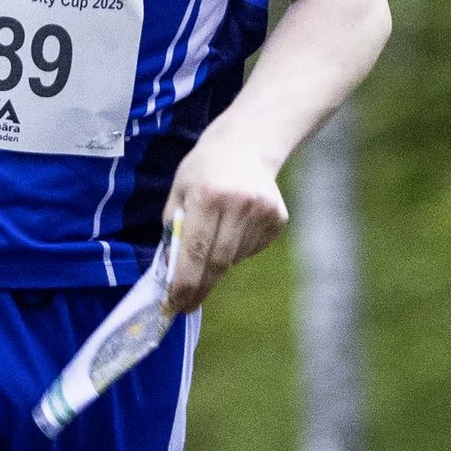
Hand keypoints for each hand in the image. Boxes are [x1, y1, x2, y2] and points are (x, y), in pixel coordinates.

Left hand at [162, 119, 287, 313]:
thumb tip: (172, 272)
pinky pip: (251, 249)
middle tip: (187, 304)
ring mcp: (262, 211)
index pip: (196, 250)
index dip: (185, 282)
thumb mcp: (179, 191)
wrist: (247, 145)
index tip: (175, 304)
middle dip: (200, 287)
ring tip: (214, 234)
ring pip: (235, 258)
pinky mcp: (278, 218)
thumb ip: (174, 229)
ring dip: (218, 261)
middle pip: (218, 262)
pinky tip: (235, 225)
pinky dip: (237, 249)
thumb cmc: (204, 170)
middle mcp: (238, 204)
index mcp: (208, 195)